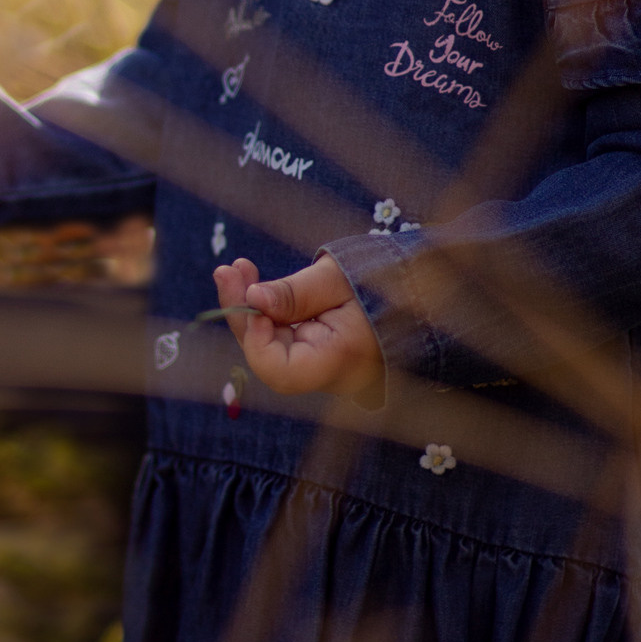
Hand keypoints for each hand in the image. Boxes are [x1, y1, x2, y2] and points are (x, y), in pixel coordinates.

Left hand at [214, 253, 384, 403]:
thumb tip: (252, 298)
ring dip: (248, 307)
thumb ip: (295, 293)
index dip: (258, 342)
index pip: (282, 372)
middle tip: (226, 271)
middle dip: (243, 314)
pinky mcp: (312, 352)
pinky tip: (251, 277)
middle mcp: (326, 373)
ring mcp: (318, 365)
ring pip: (268, 346)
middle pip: (267, 357)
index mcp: (340, 360)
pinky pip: (279, 337)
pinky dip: (264, 309)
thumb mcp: (339, 278)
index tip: (254, 301)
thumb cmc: (383, 283)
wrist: (413, 293)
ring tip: (237, 268)